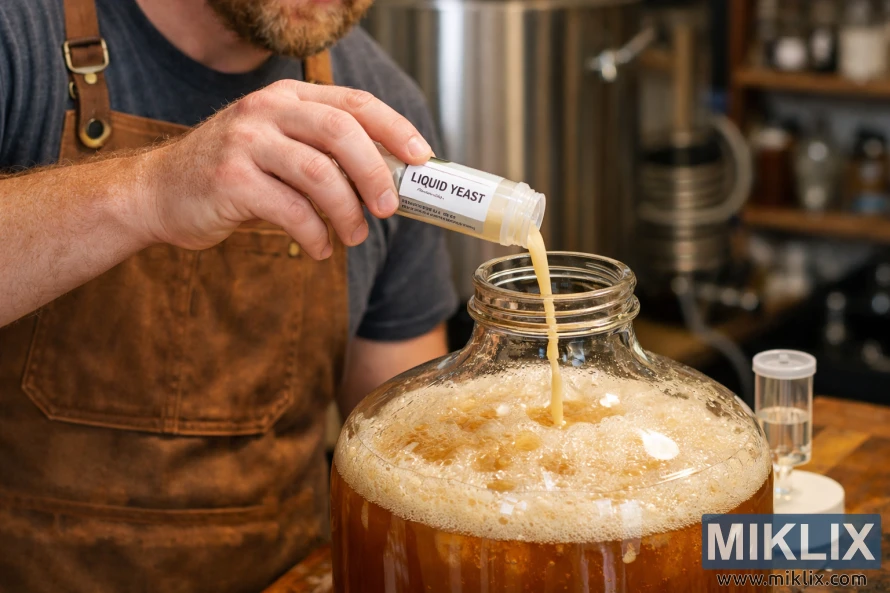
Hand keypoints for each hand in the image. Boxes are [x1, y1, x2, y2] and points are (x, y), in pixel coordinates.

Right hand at [137, 80, 432, 257]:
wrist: (158, 193)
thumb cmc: (231, 174)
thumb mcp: (278, 147)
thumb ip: (324, 154)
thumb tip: (389, 181)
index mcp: (288, 98)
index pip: (355, 103)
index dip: (395, 129)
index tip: (422, 157)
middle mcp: (267, 111)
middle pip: (342, 133)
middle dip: (376, 173)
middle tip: (389, 208)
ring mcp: (245, 143)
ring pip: (319, 174)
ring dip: (347, 212)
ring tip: (354, 236)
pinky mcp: (230, 180)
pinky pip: (292, 210)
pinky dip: (315, 235)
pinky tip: (318, 248)